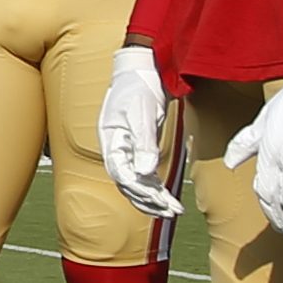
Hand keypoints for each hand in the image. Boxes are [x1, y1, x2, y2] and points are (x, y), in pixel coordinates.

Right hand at [96, 44, 183, 221]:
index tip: (158, 197)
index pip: (120, 172)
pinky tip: (166, 198)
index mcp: (110, 140)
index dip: (138, 187)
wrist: (143, 71)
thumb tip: (145, 172)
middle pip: (126, 183)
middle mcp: (115, 149)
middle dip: (147, 199)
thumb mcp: (142, 113)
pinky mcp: (137, 149)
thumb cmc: (138, 87)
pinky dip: (154, 188)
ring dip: (151, 199)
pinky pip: (143, 175)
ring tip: (171, 211)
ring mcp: (125, 150)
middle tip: (170, 210)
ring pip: (134, 183)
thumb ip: (144, 143)